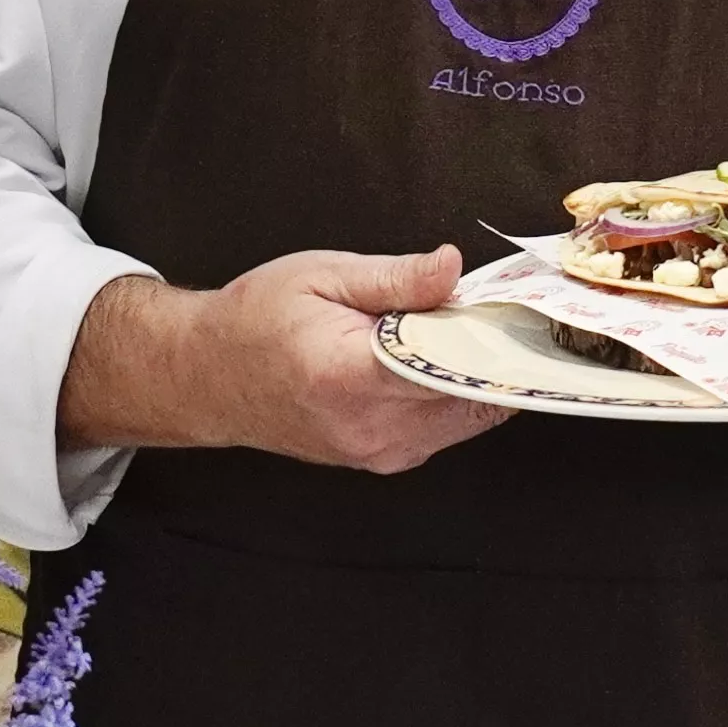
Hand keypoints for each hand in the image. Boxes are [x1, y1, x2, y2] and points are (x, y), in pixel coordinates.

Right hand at [61, 252, 507, 473]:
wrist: (208, 376)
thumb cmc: (255, 321)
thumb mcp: (322, 275)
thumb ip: (395, 278)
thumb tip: (453, 267)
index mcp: (350, 376)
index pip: (451, 366)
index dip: (494, 336)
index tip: (519, 308)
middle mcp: (369, 426)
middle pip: (470, 394)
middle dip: (493, 351)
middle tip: (499, 307)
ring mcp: (378, 451)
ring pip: (466, 417)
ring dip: (478, 374)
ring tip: (466, 329)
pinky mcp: (383, 459)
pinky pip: (446, 429)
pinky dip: (457, 395)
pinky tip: (445, 360)